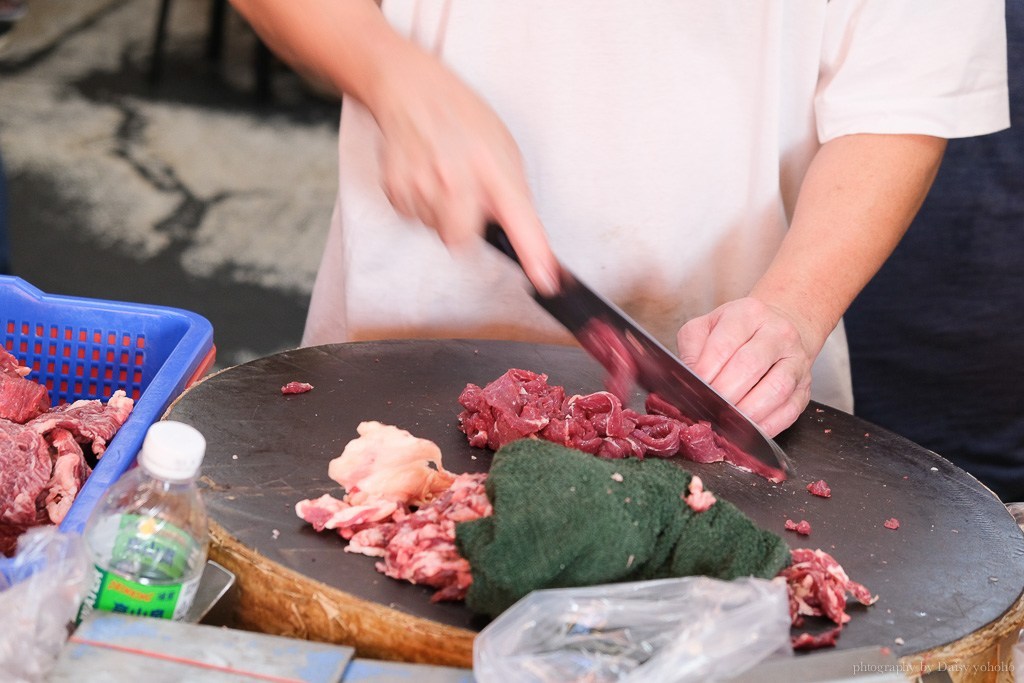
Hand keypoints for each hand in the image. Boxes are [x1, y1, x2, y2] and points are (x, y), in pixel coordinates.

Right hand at [370, 44, 559, 294]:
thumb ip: (512, 194)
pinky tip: (424, 175)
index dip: (533, 254)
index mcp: (491, 165)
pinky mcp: (395, 189)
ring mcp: (420, 184)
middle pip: (461, 241)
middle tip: (466, 198)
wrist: (411, 89)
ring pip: (437, 231)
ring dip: (443, 214)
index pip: (519, 218)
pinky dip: (422, 205)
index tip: (545, 280)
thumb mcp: (503, 148)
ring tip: (443, 175)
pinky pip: (414, 218)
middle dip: (465, 227)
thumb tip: (523, 240)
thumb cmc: (462, 117)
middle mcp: (455, 177)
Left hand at [676, 297, 816, 436]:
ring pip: (776, 388)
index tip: (695, 390)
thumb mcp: (708, 326)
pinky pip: (790, 409)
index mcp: (748, 314)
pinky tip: (749, 431)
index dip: (707, 372)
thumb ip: (692, 347)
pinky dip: (768, 425)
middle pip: (750, 366)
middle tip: (708, 409)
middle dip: (725, 393)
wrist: (778, 328)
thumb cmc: (737, 332)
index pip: (724, 344)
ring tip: (727, 422)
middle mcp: (778, 334)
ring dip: (748, 411)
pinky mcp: (805, 387)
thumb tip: (688, 378)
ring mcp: (796, 360)